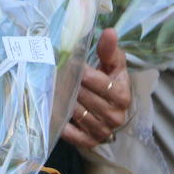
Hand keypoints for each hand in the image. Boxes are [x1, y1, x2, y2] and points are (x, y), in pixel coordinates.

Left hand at [62, 28, 129, 148]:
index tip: (71, 63)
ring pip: (77, 113)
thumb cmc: (110, 83)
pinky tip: (52, 110)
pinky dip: (60, 122)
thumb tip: (109, 32)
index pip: (102, 84)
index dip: (85, 74)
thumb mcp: (113, 65)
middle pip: (86, 98)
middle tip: (54, 73)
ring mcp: (102, 131)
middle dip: (69, 84)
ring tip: (50, 87)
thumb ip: (109, 50)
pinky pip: (71, 133)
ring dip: (62, 100)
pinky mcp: (89, 142)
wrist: (110, 110)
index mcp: (123, 96)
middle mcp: (115, 116)